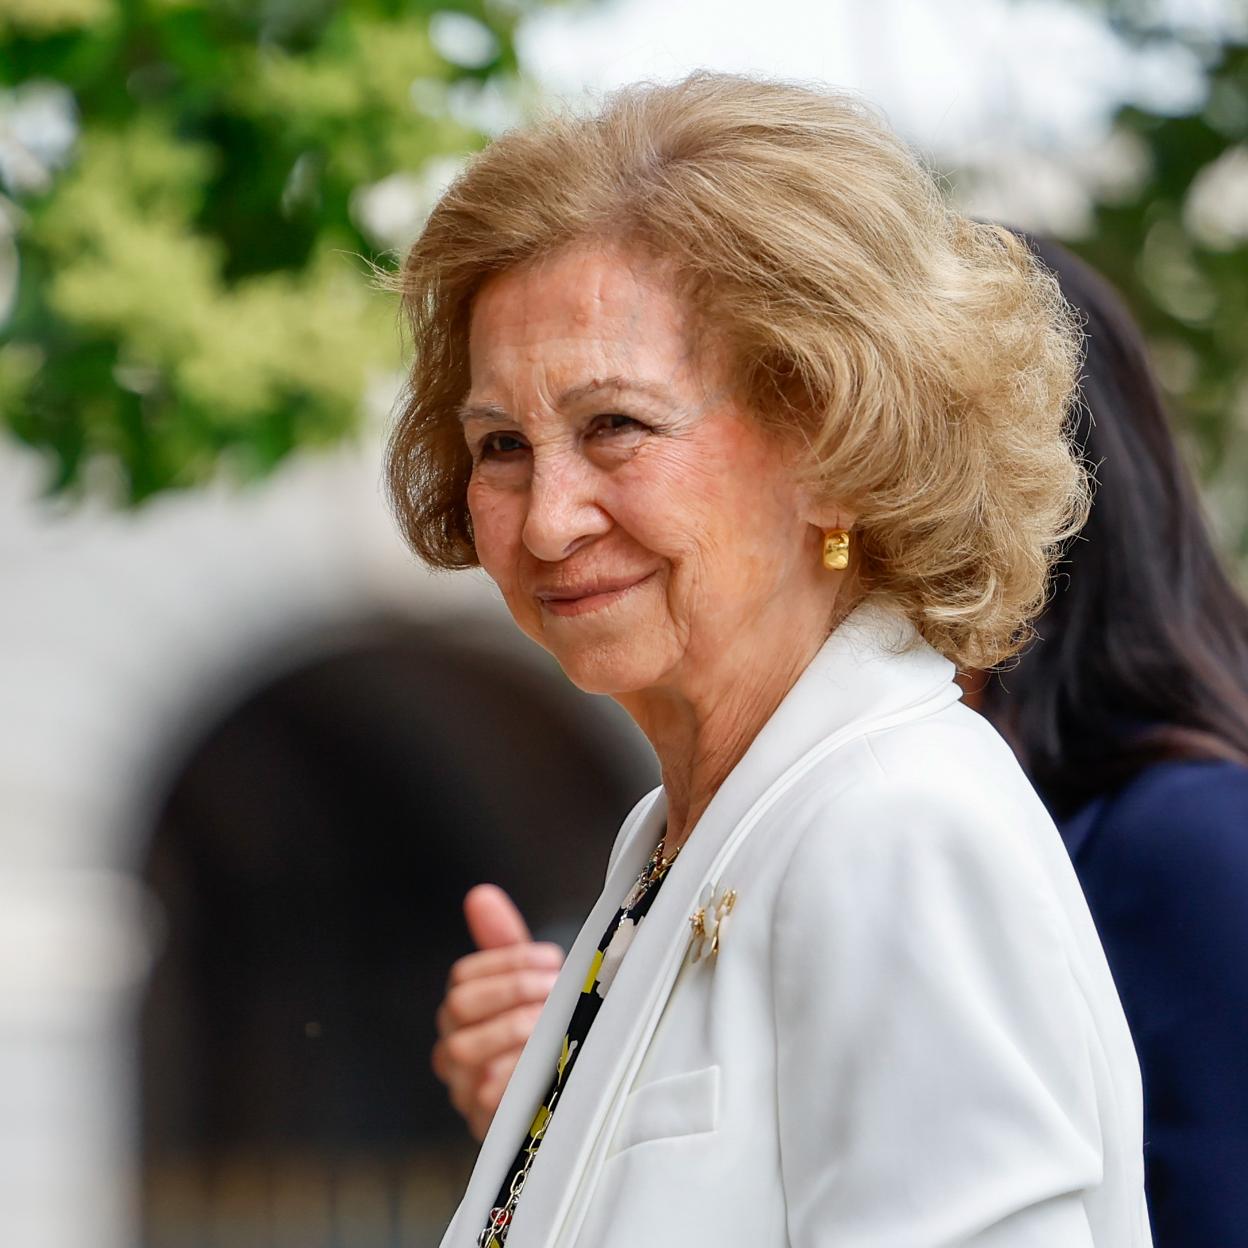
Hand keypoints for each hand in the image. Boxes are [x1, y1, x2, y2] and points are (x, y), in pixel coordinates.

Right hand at [433, 884, 562, 1140]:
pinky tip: (545, 1060)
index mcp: (460, 1013)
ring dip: (514, 1028)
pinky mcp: (484, 1124)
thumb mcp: (531, 984)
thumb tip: (480, 894)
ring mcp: (463, 1089)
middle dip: (511, 990)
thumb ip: (504, 942)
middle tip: (553, 987)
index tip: (551, 960)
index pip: (463, 976)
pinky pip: (486, 1096)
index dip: (507, 963)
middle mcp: (452, 1050)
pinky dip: (516, 1073)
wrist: (561, 1098)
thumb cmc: (543, 1031)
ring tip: (551, 1022)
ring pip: (464, 1049)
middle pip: (458, 1006)